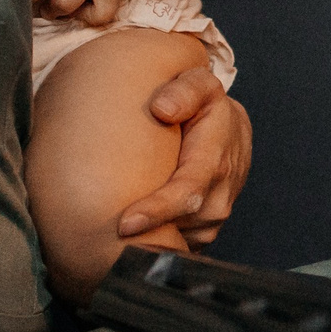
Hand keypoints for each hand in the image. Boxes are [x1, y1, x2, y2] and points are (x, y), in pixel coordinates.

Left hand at [121, 68, 250, 250]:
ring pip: (179, 240)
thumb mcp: (199, 85)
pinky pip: (179, 246)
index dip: (158, 210)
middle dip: (145, 237)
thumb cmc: (204, 106)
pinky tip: (131, 237)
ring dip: (149, 243)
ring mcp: (215, 216)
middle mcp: (220, 193)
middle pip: (180, 224)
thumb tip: (162, 109)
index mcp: (217, 157)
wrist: (229, 131)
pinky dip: (156, 244)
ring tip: (110, 245)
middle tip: (101, 246)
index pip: (189, 191)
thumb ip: (184, 91)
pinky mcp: (205, 230)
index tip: (125, 224)